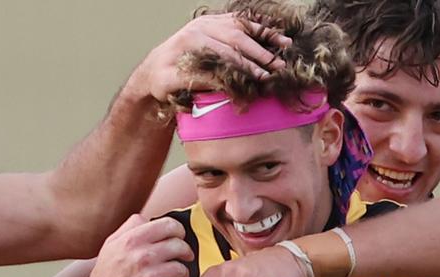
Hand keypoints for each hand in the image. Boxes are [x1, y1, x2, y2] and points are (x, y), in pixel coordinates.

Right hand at [80, 213, 189, 276]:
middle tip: (186, 257)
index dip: (178, 231)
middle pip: (179, 245)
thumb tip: (146, 219)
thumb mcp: (109, 249)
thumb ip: (128, 230)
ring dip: (182, 275)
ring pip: (182, 269)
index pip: (168, 224)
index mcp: (131, 241)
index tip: (178, 237)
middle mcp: (142, 256)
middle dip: (186, 252)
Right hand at [139, 13, 289, 101]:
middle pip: (235, 38)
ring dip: (245, 67)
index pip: (242, 24)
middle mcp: (198, 31)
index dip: (265, 32)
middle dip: (260, 52)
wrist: (153, 78)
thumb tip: (270, 52)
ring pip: (222, 54)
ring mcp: (184, 48)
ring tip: (263, 77)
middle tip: (278, 65)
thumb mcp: (212, 52)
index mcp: (209, 23)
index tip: (286, 44)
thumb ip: (233, 47)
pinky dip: (223, 83)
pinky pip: (204, 76)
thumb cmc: (189, 67)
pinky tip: (238, 90)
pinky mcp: (174, 71)